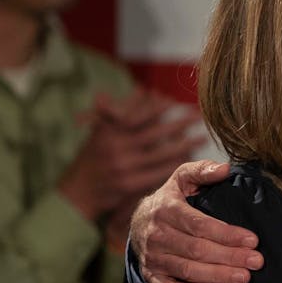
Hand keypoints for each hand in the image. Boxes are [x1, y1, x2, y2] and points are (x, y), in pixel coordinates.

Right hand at [58, 88, 207, 220]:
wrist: (78, 192)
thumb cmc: (93, 157)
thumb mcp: (101, 131)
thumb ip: (122, 110)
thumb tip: (143, 90)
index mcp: (109, 131)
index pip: (137, 115)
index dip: (157, 108)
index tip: (175, 100)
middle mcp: (117, 148)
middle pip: (155, 133)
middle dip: (179, 124)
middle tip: (198, 115)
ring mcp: (125, 168)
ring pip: (161, 154)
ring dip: (184, 145)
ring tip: (202, 137)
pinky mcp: (131, 185)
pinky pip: (159, 173)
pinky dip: (176, 165)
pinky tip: (190, 159)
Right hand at [131, 160, 263, 282]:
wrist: (138, 223)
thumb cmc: (170, 199)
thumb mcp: (182, 178)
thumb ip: (203, 171)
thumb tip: (225, 169)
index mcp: (166, 209)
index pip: (199, 224)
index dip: (226, 233)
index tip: (252, 240)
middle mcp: (157, 234)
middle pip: (196, 249)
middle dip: (229, 256)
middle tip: (256, 262)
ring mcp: (153, 257)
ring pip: (186, 270)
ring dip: (217, 276)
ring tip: (243, 278)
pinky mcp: (151, 276)